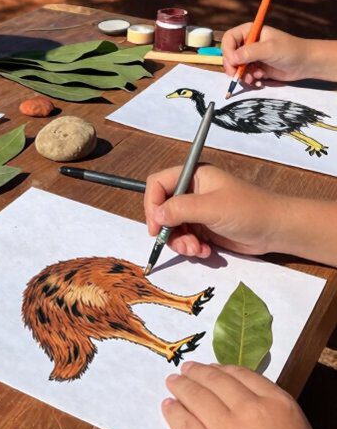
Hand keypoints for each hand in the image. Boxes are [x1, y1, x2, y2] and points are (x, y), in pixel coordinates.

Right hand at [145, 164, 280, 256]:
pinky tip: (205, 252)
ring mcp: (198, 211)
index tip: (155, 227)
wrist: (275, 230)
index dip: (152, 204)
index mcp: (193, 176)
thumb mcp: (212, 207)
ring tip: (196, 250)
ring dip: (180, 242)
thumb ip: (181, 209)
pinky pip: (185, 238)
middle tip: (180, 244)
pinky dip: (191, 248)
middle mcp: (192, 192)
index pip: (158, 184)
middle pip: (162, 208)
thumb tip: (156, 216)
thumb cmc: (247, 210)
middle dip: (168, 229)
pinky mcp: (204, 228)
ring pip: (172, 227)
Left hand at [163, 363, 336, 428]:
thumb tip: (240, 403)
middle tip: (185, 369)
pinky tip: (168, 407)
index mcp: (279, 404)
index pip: (242, 374)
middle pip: (216, 382)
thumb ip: (271, 414)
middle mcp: (252, 411)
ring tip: (173, 383)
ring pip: (197, 398)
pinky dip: (174, 413)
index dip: (222, 369)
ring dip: (182, 387)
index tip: (211, 368)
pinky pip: (185, 426)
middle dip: (197, 373)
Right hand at [221, 23, 309, 85]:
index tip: (232, 62)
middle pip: (230, 54)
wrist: (305, 63)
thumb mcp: (269, 49)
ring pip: (236, 66)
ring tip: (252, 79)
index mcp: (250, 31)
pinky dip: (249, 79)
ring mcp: (252, 56)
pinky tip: (258, 81)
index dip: (227, 50)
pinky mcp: (257, 67)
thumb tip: (231, 59)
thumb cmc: (289, 50)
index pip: (229, 38)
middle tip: (236, 76)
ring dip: (241, 75)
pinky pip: (245, 74)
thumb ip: (249, 53)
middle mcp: (249, 43)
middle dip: (232, 66)